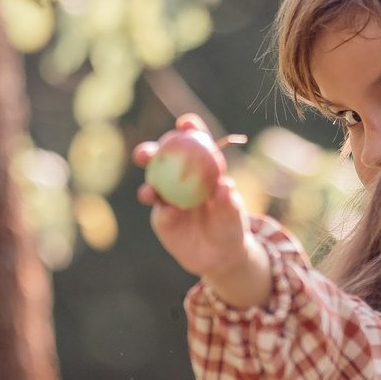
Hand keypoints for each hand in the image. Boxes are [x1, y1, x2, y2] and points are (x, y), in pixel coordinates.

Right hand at [134, 116, 266, 304]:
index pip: (194, 142)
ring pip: (152, 185)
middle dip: (150, 151)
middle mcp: (179, 178)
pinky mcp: (162, 219)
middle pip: (161, 159)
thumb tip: (225, 186)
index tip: (185, 124)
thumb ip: (228, 201)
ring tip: (150, 192)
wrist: (220, 256)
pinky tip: (168, 213)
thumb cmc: (230, 226)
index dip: (189, 129)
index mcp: (201, 167)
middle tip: (147, 154)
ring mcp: (168, 198)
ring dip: (148, 184)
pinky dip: (163, 212)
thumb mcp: (233, 214)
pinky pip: (160, 213)